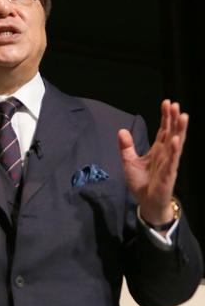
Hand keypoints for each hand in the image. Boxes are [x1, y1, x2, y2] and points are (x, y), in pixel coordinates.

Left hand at [118, 99, 187, 224]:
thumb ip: (126, 147)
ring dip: (180, 130)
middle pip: (171, 133)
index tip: (167, 103)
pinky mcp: (168, 175)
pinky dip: (175, 150)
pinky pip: (172, 161)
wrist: (146, 203)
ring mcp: (168, 163)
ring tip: (183, 116)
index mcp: (157, 150)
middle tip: (175, 104)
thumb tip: (122, 130)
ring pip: (176, 144)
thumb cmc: (141, 182)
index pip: (163, 130)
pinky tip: (177, 140)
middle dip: (173, 119)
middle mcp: (165, 154)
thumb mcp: (129, 161)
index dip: (165, 117)